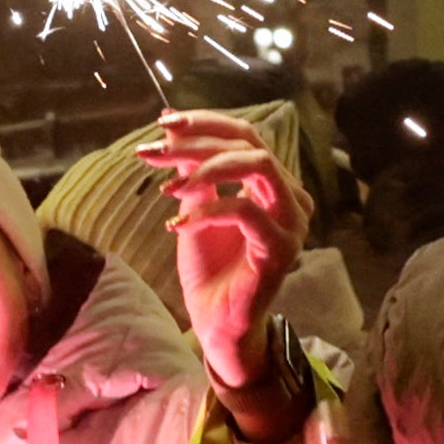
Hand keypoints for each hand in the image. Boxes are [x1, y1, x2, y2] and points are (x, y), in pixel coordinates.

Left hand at [141, 109, 307, 390]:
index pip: (245, 135)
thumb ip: (192, 168)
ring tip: (167, 187)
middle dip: (197, 142)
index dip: (205, 122)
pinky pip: (247, 212)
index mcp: (274, 184)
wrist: (214, 321)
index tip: (163, 122)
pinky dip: (208, 211)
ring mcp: (292, 223)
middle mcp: (291, 198)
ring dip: (206, 168)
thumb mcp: (195, 205)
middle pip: (250, 144)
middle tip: (152, 151)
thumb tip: (171, 122)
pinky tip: (176, 225)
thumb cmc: (209, 266)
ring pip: (258, 166)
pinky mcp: (282, 249)